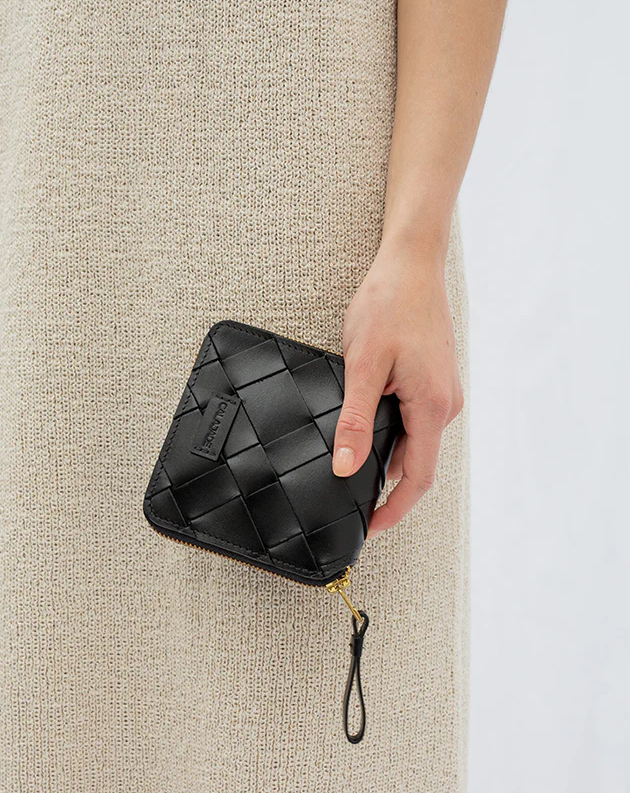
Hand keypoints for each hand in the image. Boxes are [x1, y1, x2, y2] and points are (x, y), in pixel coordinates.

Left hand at [332, 240, 462, 536]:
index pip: (417, 479)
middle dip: (385, 488)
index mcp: (431, 407)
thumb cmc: (389, 304)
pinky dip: (391, 435)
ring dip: (386, 458)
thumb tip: (346, 467)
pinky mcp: (432, 381)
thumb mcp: (363, 365)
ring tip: (350, 468)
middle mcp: (445, 405)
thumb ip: (356, 420)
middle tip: (348, 503)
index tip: (368, 530)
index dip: (393, 510)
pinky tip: (364, 430)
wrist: (410, 262)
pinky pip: (413, 421)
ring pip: (413, 442)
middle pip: (416, 464)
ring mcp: (441, 392)